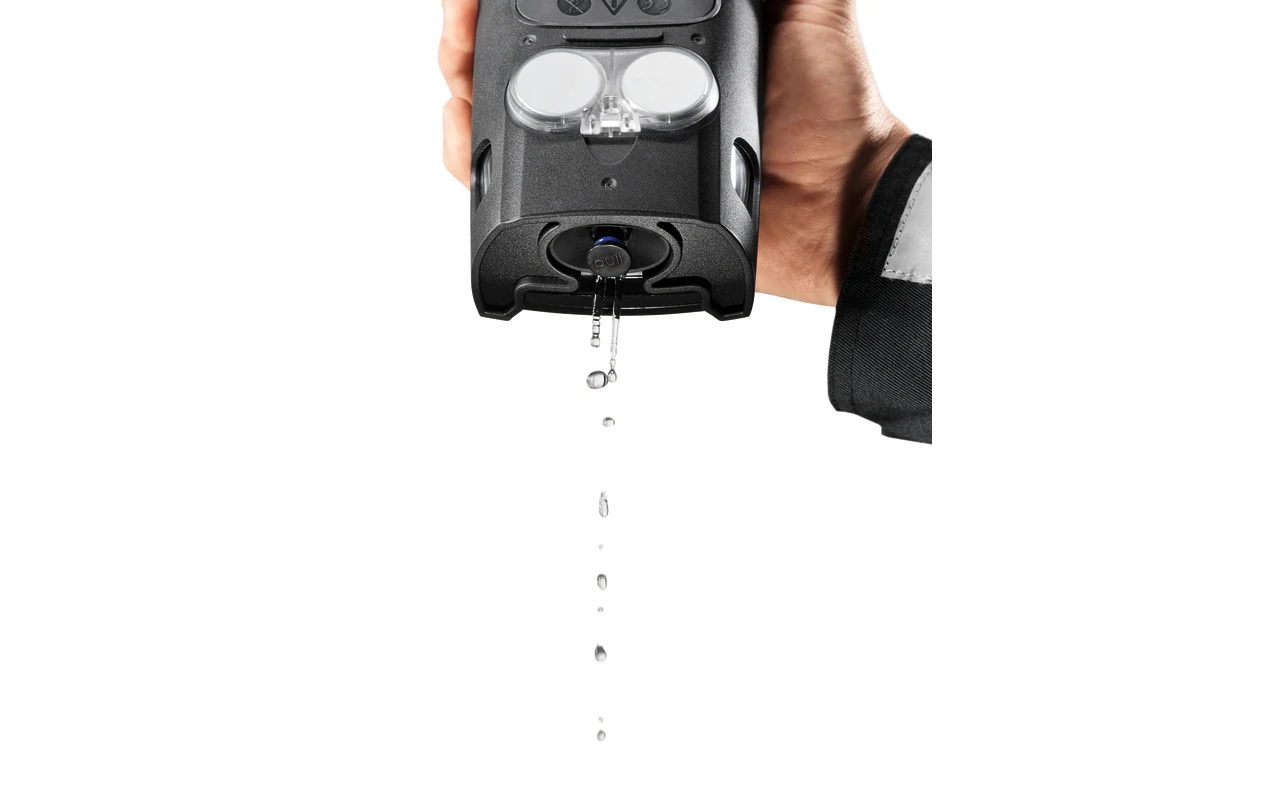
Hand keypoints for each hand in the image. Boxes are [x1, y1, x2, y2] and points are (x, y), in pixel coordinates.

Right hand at [439, 0, 910, 306]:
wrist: (835, 207)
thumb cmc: (832, 111)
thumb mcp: (808, 8)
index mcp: (660, 25)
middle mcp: (623, 75)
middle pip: (519, 43)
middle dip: (474, 30)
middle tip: (461, 28)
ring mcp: (605, 133)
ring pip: (503, 102)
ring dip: (464, 81)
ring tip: (458, 72)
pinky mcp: (596, 195)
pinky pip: (516, 177)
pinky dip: (474, 157)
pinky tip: (469, 133)